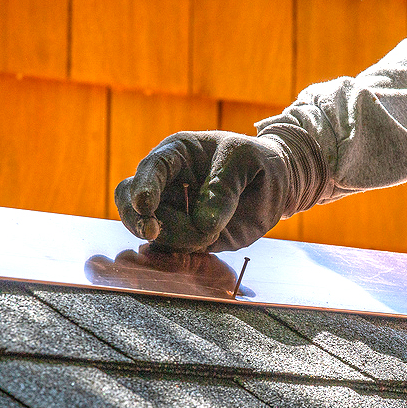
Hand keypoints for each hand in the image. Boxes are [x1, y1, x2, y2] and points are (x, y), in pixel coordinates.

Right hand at [115, 126, 324, 252]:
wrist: (276, 183)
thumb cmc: (257, 161)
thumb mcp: (246, 161)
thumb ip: (224, 188)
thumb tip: (203, 224)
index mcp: (177, 154)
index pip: (151, 168)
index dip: (144, 186)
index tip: (145, 205)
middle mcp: (167, 183)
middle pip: (130, 200)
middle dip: (136, 218)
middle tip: (152, 232)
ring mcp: (173, 212)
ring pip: (151, 231)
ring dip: (176, 238)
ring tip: (212, 233)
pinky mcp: (184, 236)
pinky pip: (169, 250)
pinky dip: (179, 253)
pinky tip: (202, 245)